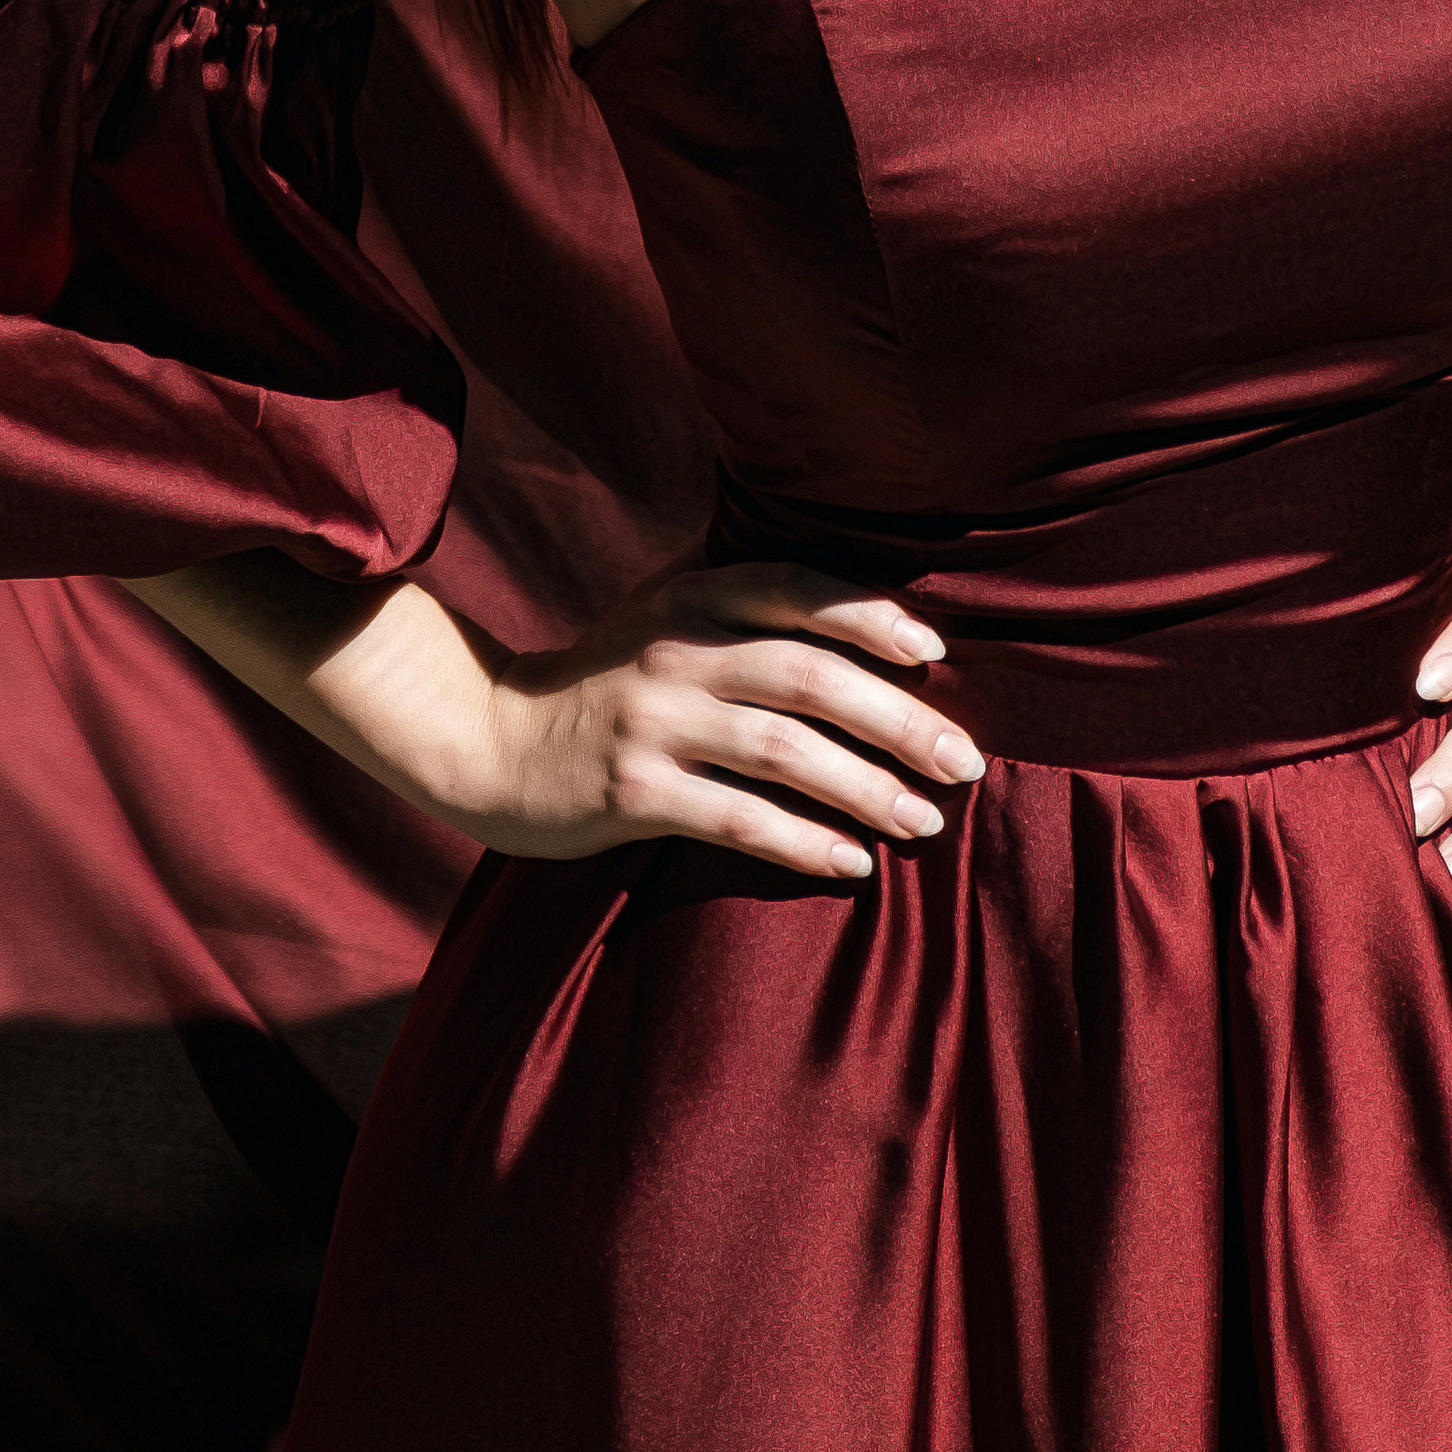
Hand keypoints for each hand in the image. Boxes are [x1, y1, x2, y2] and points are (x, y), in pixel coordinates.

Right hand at [463, 560, 984, 883]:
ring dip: (866, 788)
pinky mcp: (632, 793)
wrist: (489, 738)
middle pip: (810, 676)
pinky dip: (805, 842)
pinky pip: (738, 820)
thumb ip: (745, 618)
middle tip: (963, 761)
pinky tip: (853, 862)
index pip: (798, 590)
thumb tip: (878, 634)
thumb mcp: (666, 622)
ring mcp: (652, 721)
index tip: (936, 652)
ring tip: (923, 822)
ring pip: (785, 751)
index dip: (872, 617)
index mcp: (692, 595)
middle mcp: (676, 649)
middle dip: (899, 720)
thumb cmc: (607, 682)